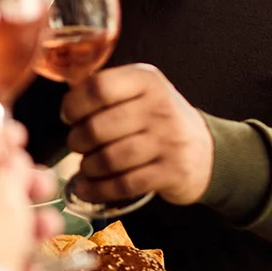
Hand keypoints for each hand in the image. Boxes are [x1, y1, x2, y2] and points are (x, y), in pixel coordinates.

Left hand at [0, 124, 61, 270]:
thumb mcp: (7, 187)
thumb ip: (13, 166)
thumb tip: (14, 163)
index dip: (1, 137)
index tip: (18, 135)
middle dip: (18, 188)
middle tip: (41, 185)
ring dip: (21, 222)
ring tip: (45, 227)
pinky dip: (5, 250)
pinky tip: (29, 258)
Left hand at [62, 64, 213, 204]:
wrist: (205, 151)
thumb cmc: (159, 120)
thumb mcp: (140, 92)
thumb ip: (105, 90)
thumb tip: (66, 101)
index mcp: (146, 80)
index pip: (98, 87)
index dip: (74, 105)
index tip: (69, 117)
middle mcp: (159, 107)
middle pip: (98, 127)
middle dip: (77, 141)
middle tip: (79, 145)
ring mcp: (168, 141)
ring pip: (109, 159)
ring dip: (88, 167)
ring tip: (87, 166)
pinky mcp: (171, 172)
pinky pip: (123, 185)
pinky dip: (98, 190)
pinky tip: (88, 189)